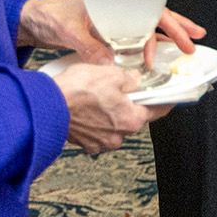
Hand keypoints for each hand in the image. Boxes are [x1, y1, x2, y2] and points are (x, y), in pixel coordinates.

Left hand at [19, 0, 205, 71]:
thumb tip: (109, 64)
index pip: (146, 8)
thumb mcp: (68, 31)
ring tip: (187, 45)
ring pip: (150, 24)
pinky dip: (151, 43)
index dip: (162, 25)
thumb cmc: (49, 17)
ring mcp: (115, 17)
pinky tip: (160, 53)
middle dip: (178, 27)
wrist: (34, 21)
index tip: (171, 42)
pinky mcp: (110, 30)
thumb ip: (88, 47)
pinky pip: (137, 35)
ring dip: (168, 35)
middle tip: (195, 42)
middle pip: (155, 13)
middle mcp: (117, 5)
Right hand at [52, 62, 170, 154]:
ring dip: (110, 112)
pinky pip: (97, 130)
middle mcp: (118, 136)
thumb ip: (129, 78)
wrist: (46, 106)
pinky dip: (95, 119)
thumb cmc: (77, 91)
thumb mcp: (111, 74)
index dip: (164, 100)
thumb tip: (134, 80)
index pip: (157, 110)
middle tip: (120, 88)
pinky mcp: (85, 142)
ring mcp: (100, 142)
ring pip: (114, 124)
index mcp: (131, 120)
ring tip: (98, 96)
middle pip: (133, 117)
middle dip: (129, 103)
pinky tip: (87, 107)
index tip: (170, 96)